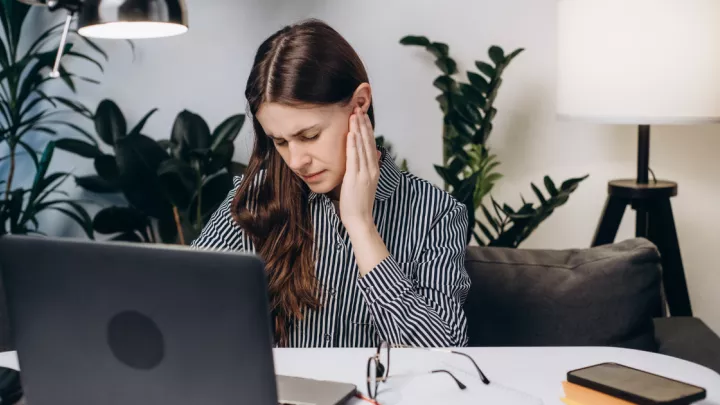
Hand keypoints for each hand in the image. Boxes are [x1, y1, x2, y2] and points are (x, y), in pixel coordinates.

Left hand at [340, 107, 379, 232]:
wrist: (361, 220)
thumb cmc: (359, 203)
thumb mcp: (367, 183)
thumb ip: (369, 167)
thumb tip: (374, 154)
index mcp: (374, 169)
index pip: (371, 144)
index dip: (367, 129)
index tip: (363, 116)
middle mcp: (372, 168)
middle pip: (368, 142)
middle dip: (363, 124)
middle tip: (359, 108)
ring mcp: (365, 173)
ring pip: (362, 146)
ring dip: (358, 129)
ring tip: (355, 115)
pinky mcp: (356, 178)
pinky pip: (354, 157)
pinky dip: (353, 144)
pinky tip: (351, 133)